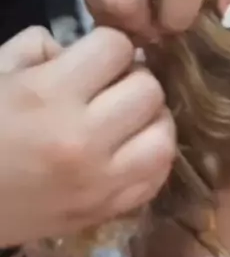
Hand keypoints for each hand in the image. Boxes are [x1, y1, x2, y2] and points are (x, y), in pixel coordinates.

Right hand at [0, 27, 174, 246]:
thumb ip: (38, 48)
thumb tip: (79, 51)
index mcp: (49, 96)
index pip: (117, 48)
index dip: (108, 45)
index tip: (94, 57)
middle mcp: (83, 139)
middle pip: (149, 90)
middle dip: (133, 79)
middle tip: (113, 88)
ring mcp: (99, 182)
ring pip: (163, 139)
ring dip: (152, 121)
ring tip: (131, 119)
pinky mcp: (104, 211)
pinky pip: (155, 179)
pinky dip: (152, 159)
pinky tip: (133, 150)